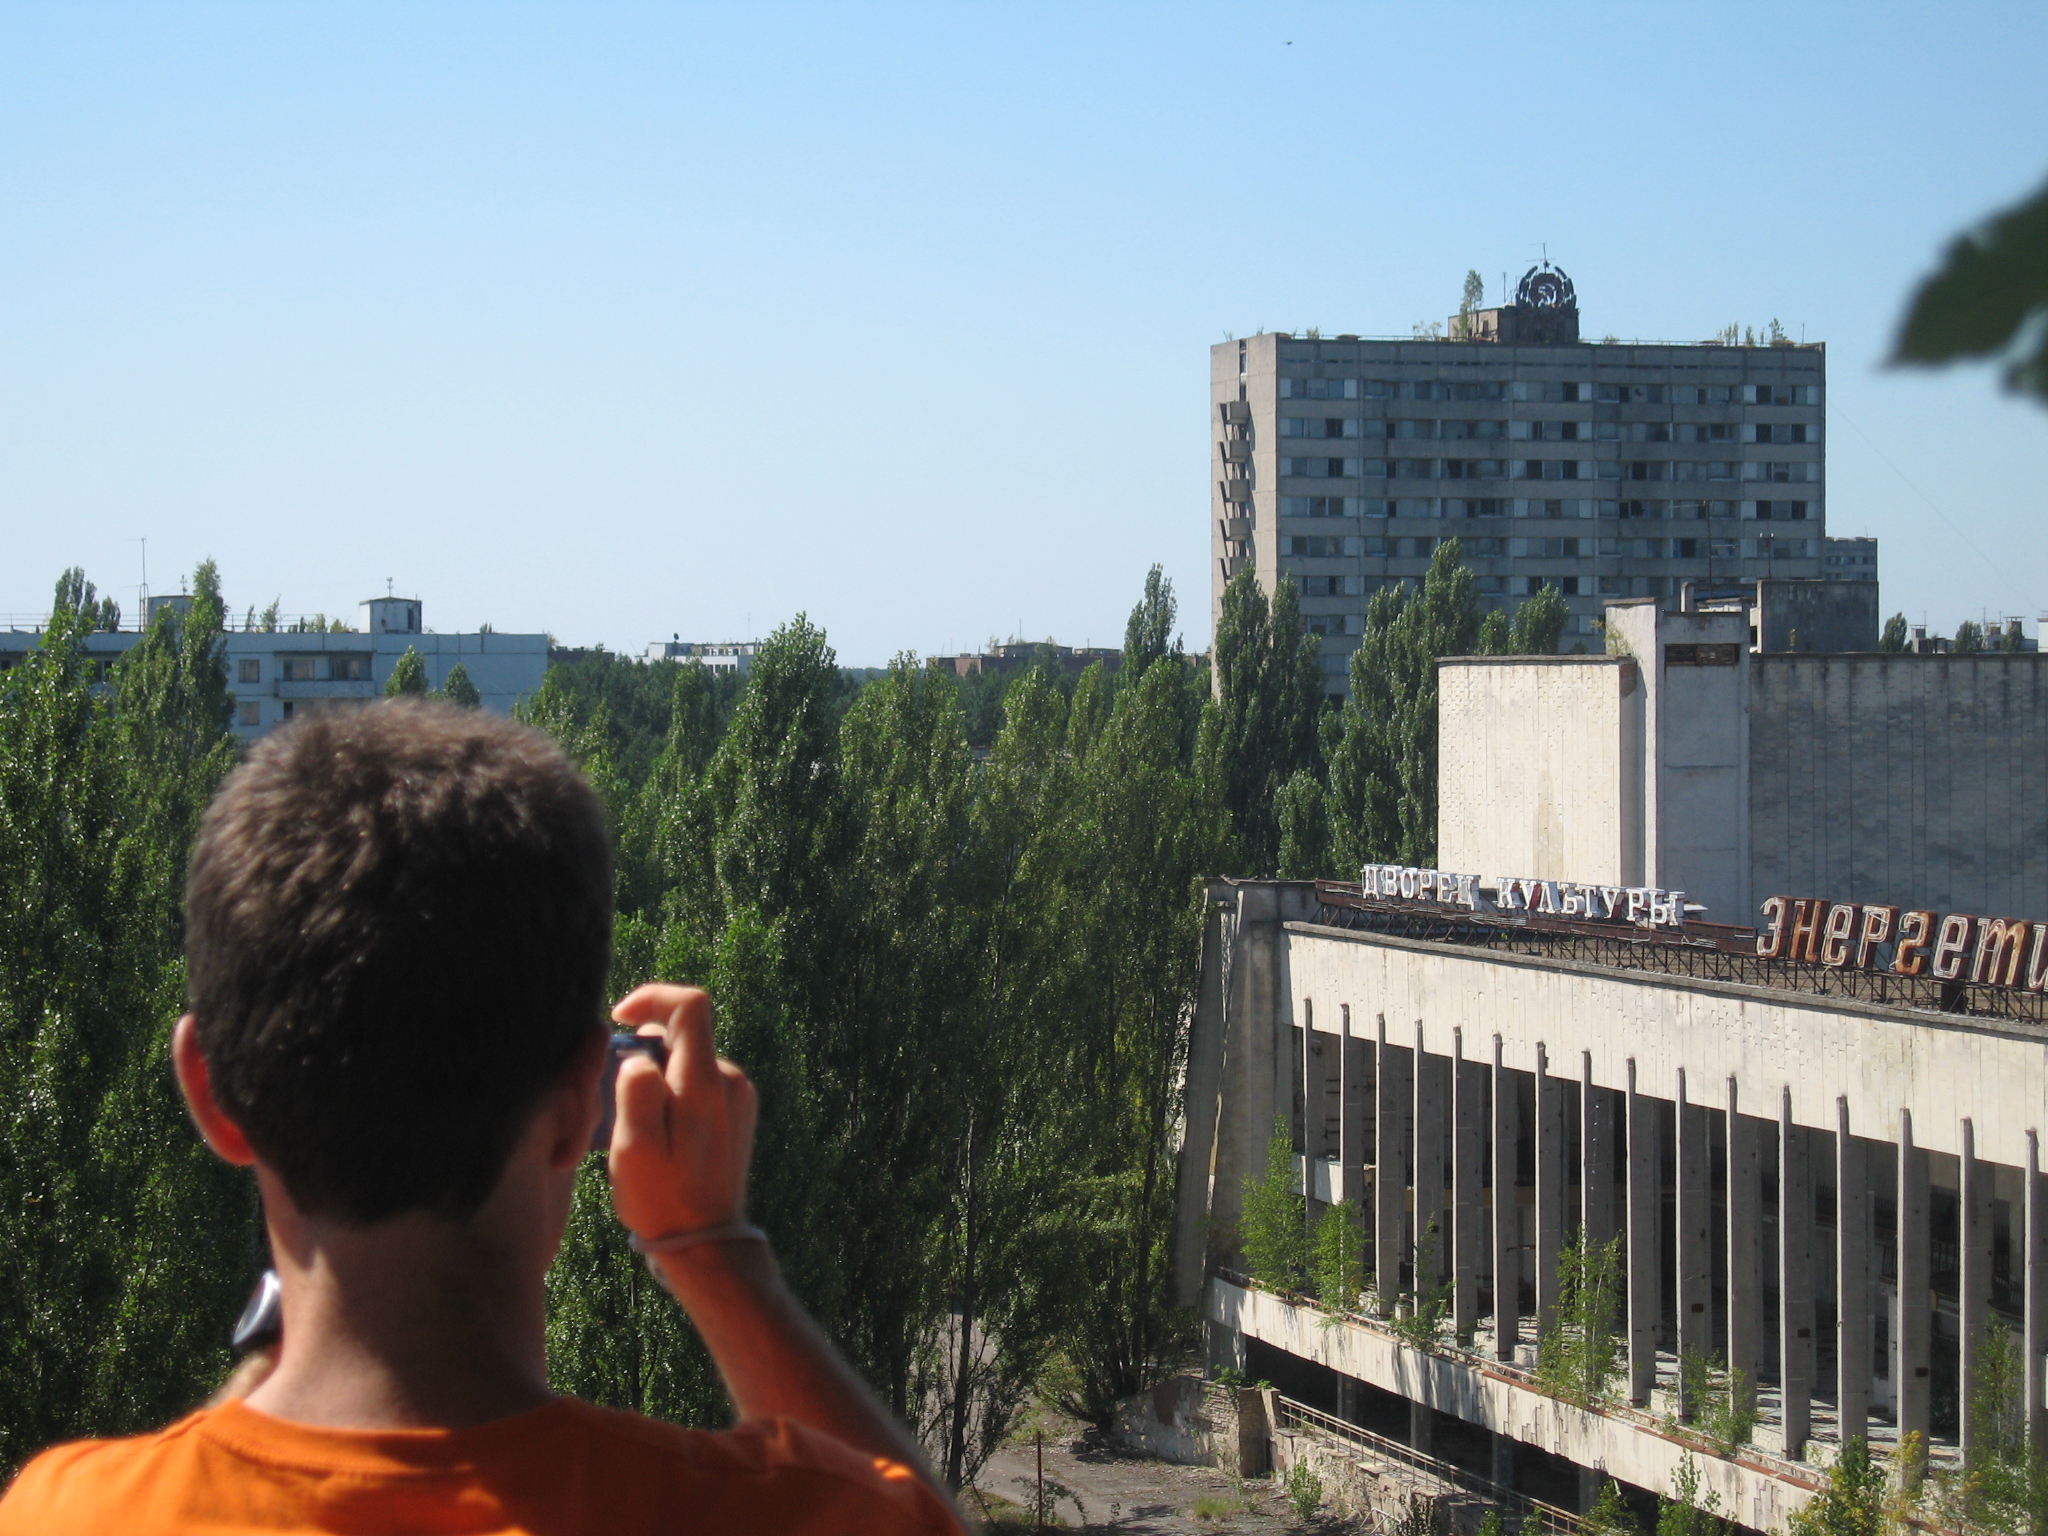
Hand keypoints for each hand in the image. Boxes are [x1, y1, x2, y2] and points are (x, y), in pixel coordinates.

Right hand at [606, 984, 757, 1241]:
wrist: (706, 1243)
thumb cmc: (662, 1198)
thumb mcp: (633, 1147)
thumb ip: (636, 1090)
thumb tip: (640, 1055)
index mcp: (706, 1083)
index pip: (691, 1005)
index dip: (652, 998)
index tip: (620, 1019)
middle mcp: (731, 1080)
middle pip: (684, 1035)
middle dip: (644, 1052)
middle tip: (616, 1099)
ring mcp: (738, 1096)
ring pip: (687, 1062)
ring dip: (656, 1078)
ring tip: (636, 1128)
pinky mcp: (737, 1113)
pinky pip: (697, 1085)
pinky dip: (671, 1095)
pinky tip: (658, 1137)